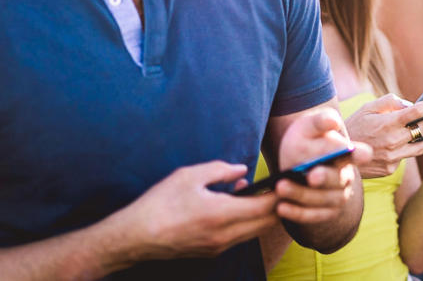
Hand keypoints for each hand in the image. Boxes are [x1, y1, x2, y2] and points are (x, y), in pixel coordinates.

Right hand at [113, 161, 278, 259]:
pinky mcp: (212, 252)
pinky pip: (240, 237)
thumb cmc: (160, 203)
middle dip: (277, 205)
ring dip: (261, 214)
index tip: (287, 180)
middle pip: (267, 223)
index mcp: (221, 215)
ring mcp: (219, 247)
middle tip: (279, 187)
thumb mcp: (189, 176)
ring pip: (255, 232)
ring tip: (255, 193)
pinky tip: (236, 206)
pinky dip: (247, 222)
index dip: (280, 193)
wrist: (135, 237)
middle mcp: (225, 236)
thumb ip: (220, 170)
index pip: (265, 207)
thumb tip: (242, 170)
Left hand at [275, 110, 371, 224]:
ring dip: (302, 195)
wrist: (294, 161)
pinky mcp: (324, 212)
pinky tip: (281, 207)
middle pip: (338, 180)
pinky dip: (297, 213)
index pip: (360, 154)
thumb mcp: (307, 127)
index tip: (359, 153)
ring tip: (281, 187)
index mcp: (346, 154)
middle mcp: (346, 177)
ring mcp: (337, 197)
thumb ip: (319, 121)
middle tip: (311, 175)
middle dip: (325, 178)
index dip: (360, 154)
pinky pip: (312, 216)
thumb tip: (332, 121)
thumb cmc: (304, 140)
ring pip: (323, 200)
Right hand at [345, 94, 422, 177]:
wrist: (336, 156)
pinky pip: (406, 156)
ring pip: (422, 147)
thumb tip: (410, 104)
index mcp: (387, 123)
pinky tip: (415, 142)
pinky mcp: (391, 169)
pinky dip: (411, 148)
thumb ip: (390, 102)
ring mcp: (393, 157)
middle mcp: (393, 141)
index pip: (417, 111)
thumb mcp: (367, 108)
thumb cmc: (354, 126)